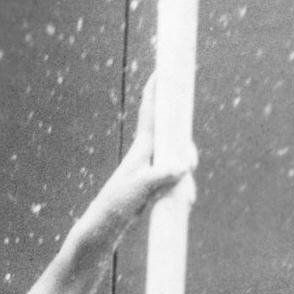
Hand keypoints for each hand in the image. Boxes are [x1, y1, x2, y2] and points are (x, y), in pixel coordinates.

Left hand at [104, 76, 197, 221]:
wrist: (104, 226)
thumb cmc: (117, 203)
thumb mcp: (141, 188)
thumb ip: (162, 175)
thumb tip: (184, 167)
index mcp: (142, 146)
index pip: (150, 110)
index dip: (157, 89)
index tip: (163, 67)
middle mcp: (147, 153)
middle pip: (174, 136)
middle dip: (185, 147)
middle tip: (188, 162)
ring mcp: (152, 168)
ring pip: (178, 162)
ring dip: (185, 179)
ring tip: (186, 197)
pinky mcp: (154, 184)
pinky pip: (175, 181)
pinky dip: (182, 190)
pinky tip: (186, 201)